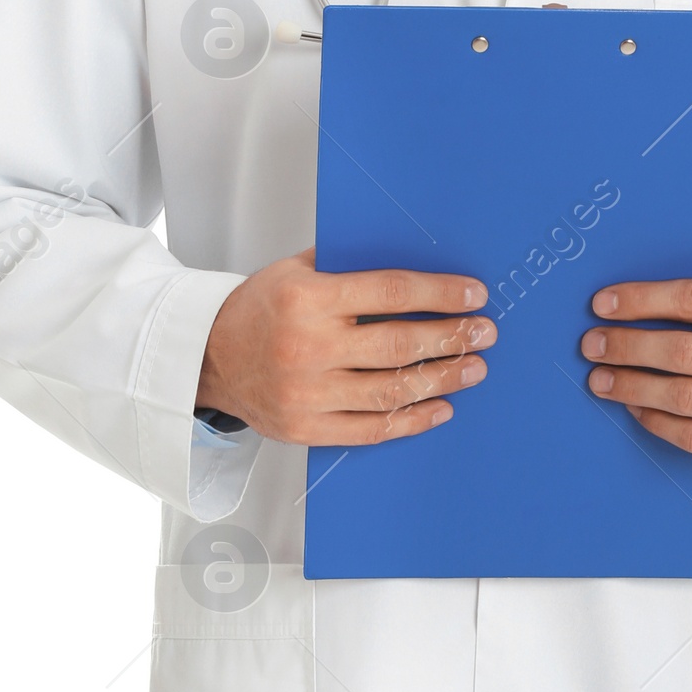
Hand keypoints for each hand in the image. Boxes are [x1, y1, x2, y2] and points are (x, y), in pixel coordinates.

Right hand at [196, 248, 496, 444]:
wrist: (208, 357)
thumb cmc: (258, 310)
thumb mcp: (294, 270)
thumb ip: (348, 266)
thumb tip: (413, 262)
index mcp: (307, 299)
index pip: (390, 293)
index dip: (439, 295)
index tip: (474, 295)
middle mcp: (307, 348)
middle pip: (399, 345)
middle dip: (451, 338)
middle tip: (484, 333)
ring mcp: (307, 393)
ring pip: (391, 391)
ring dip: (442, 380)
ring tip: (473, 368)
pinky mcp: (305, 428)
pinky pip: (371, 429)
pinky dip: (412, 420)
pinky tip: (440, 407)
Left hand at [580, 274, 691, 464]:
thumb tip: (653, 277)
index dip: (643, 300)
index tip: (604, 304)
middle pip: (682, 352)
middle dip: (627, 347)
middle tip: (592, 344)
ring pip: (683, 398)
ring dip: (631, 387)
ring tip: (601, 379)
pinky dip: (657, 422)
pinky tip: (636, 408)